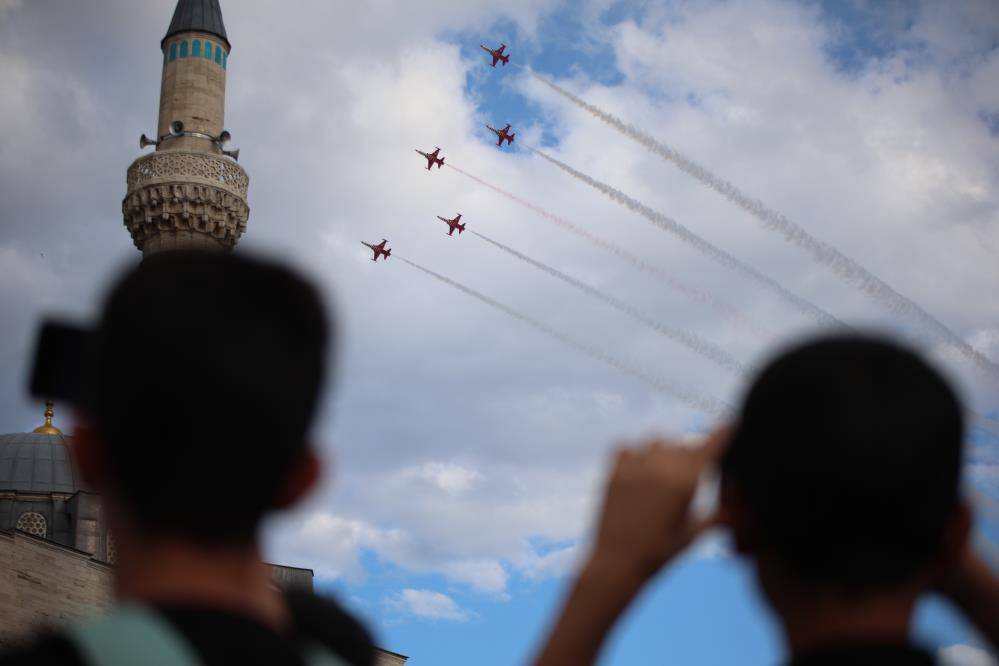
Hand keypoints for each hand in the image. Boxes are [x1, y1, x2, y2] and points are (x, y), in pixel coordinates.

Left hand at [586, 428, 728, 585]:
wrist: (616, 565)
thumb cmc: (660, 554)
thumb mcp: (693, 535)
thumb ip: (720, 517)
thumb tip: (744, 510)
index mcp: (685, 482)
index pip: (709, 448)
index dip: (722, 435)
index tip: (730, 425)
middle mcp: (661, 468)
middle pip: (684, 445)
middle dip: (691, 455)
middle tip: (688, 478)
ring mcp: (634, 468)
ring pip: (656, 441)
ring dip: (664, 452)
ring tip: (662, 475)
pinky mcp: (613, 472)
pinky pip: (626, 447)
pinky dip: (634, 453)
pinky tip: (638, 471)